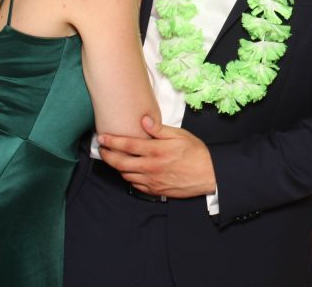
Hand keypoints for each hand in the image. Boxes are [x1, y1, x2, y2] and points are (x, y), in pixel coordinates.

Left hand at [98, 116, 216, 197]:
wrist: (209, 175)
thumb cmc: (196, 153)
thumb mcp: (180, 135)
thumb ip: (159, 129)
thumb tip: (144, 120)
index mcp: (155, 151)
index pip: (127, 145)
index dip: (112, 141)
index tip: (102, 138)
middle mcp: (150, 167)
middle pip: (120, 162)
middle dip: (107, 155)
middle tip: (102, 150)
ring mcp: (152, 181)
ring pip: (126, 175)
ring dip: (117, 167)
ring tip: (114, 159)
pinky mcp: (155, 191)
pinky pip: (135, 185)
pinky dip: (129, 177)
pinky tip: (129, 172)